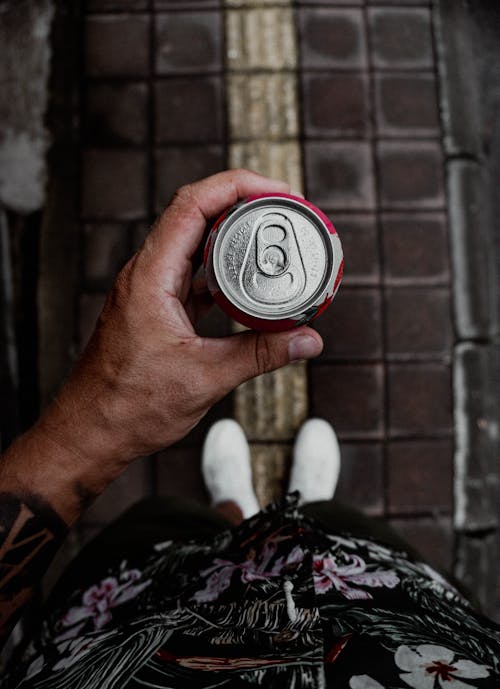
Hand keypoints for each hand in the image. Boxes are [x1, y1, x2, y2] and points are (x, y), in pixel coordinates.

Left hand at [39, 170, 323, 495]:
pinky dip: (223, 273)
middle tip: (286, 213)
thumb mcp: (204, 378)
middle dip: (244, 205)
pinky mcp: (156, 310)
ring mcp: (150, 291)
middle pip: (197, 215)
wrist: (90, 433)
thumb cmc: (127, 406)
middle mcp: (146, 275)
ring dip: (234, 238)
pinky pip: (193, 276)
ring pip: (195, 245)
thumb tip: (306, 340)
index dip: (238, 186)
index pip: (192, 204)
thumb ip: (260, 355)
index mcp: (150, 278)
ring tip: (274, 241)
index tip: (278, 191)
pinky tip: (250, 285)